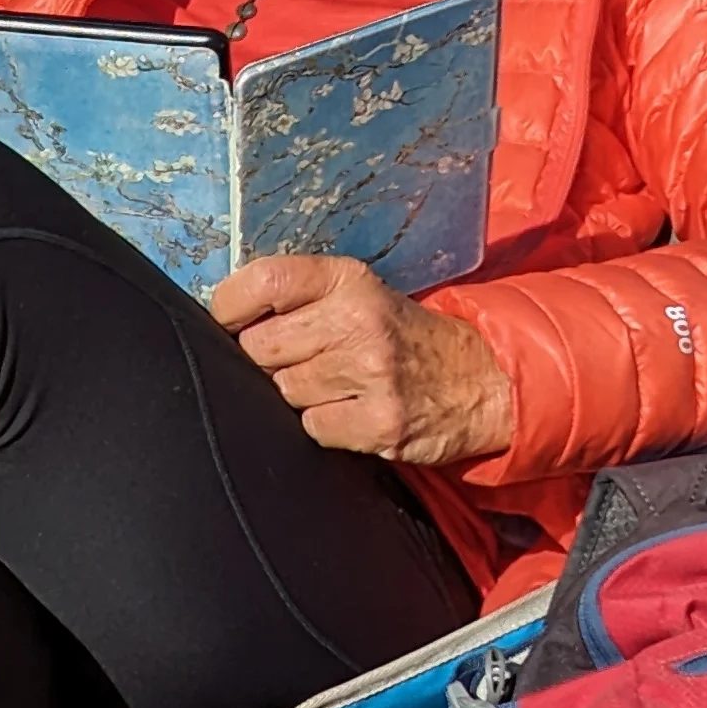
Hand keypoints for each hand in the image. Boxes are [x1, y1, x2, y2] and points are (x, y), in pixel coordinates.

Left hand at [209, 254, 515, 466]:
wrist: (481, 379)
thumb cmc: (404, 336)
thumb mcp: (361, 293)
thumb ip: (302, 297)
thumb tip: (225, 320)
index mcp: (348, 279)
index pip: (264, 281)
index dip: (229, 306)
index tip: (226, 321)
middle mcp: (359, 319)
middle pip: (260, 347)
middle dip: (268, 360)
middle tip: (301, 361)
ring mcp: (372, 372)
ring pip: (284, 392)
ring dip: (299, 396)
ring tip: (335, 386)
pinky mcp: (381, 421)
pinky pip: (312, 428)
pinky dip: (324, 425)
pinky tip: (350, 412)